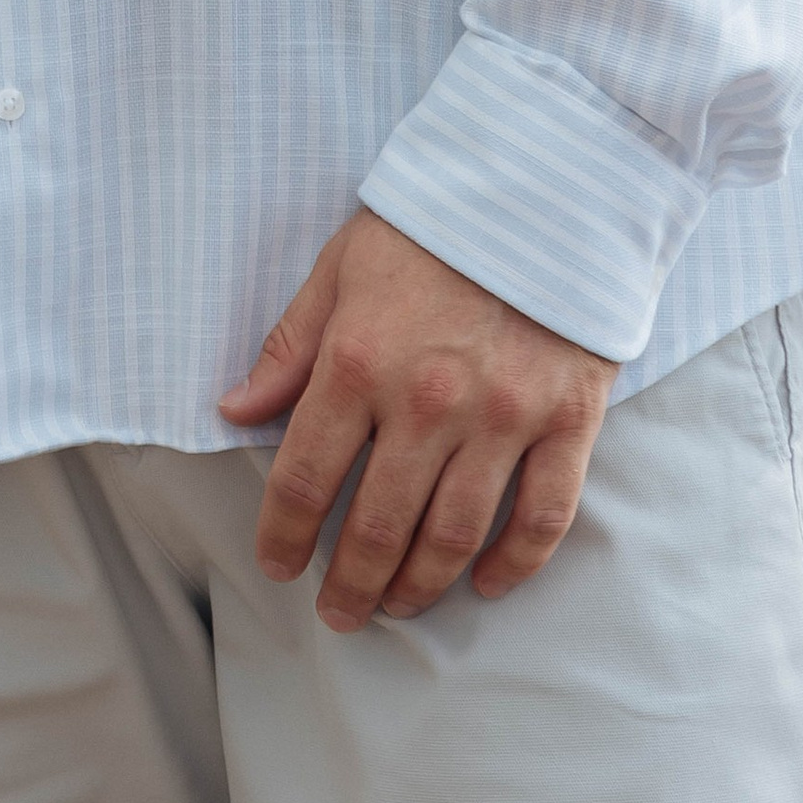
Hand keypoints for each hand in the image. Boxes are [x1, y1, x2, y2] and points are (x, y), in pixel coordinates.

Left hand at [219, 209, 617, 628]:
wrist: (540, 187)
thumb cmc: (428, 227)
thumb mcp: (339, 269)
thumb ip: (290, 348)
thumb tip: (234, 411)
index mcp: (358, 361)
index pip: (304, 477)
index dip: (283, 535)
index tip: (277, 566)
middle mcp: (427, 402)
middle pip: (379, 526)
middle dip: (351, 584)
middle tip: (339, 615)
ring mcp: (503, 418)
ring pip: (454, 536)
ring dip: (421, 586)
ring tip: (398, 608)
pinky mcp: (567, 422)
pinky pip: (542, 518)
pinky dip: (514, 565)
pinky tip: (487, 584)